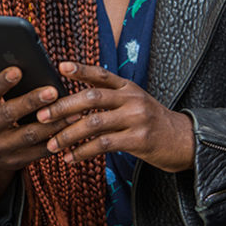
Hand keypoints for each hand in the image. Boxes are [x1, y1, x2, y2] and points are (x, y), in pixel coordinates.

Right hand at [0, 67, 67, 205]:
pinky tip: (71, 128)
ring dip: (53, 123)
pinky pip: (39, 151)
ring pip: (29, 135)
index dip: (1, 83)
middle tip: (53, 90)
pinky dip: (57, 140)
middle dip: (32, 101)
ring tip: (73, 110)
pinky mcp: (15, 162)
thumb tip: (9, 53)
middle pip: (9, 114)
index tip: (18, 70)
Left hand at [38, 62, 194, 172]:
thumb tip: (74, 103)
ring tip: (51, 144)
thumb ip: (110, 100)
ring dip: (68, 135)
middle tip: (42, 115)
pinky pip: (104, 144)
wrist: (183, 141)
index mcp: (128, 87)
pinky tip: (71, 158)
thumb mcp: (135, 103)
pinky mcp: (138, 139)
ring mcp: (136, 118)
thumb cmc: (152, 123)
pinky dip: (83, 152)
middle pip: (92, 97)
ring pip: (94, 123)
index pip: (101, 74)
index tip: (60, 66)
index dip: (80, 69)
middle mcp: (132, 99)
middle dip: (63, 107)